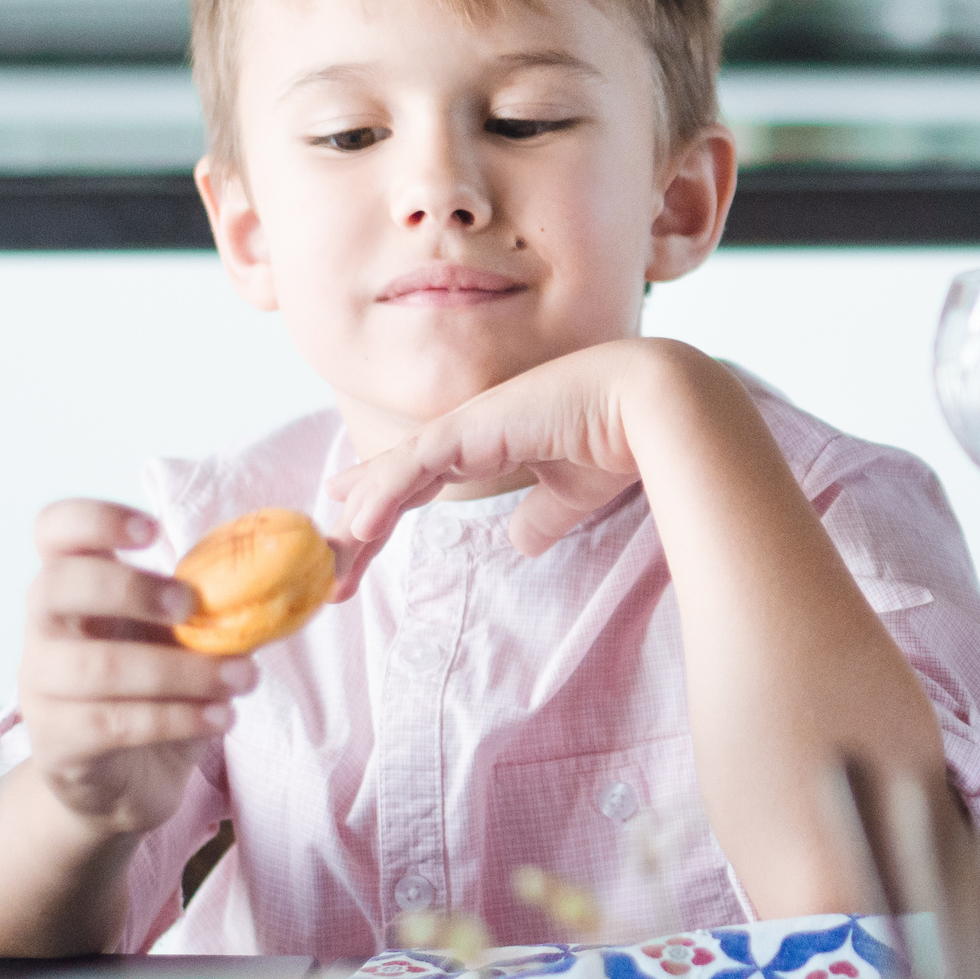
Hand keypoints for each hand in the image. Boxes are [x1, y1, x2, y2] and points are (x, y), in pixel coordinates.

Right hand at [16, 500, 256, 840]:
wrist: (128, 780)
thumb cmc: (161, 688)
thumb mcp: (196, 637)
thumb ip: (239, 601)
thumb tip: (322, 564)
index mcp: (80, 587)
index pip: (56, 530)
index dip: (94, 518)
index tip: (154, 530)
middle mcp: (46, 631)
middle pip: (56, 586)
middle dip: (130, 589)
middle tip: (192, 606)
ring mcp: (43, 688)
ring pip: (98, 667)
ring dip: (183, 670)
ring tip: (245, 679)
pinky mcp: (58, 743)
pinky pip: (112, 724)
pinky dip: (177, 717)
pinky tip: (223, 717)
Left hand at [327, 340, 686, 579]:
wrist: (651, 405)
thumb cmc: (621, 439)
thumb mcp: (572, 495)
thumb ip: (542, 516)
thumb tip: (521, 542)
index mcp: (489, 443)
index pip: (419, 483)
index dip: (384, 514)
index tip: (353, 543)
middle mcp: (468, 432)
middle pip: (394, 483)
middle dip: (359, 528)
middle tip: (329, 573)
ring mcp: (466, 427)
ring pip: (393, 477)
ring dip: (360, 523)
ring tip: (331, 562)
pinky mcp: (471, 428)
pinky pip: (412, 466)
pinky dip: (381, 495)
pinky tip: (358, 526)